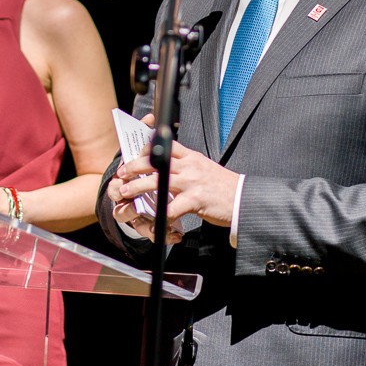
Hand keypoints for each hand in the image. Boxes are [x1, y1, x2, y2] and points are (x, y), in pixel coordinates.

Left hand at [113, 115, 239, 229]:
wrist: (243, 199)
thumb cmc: (223, 186)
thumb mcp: (204, 168)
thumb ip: (187, 166)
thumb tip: (168, 168)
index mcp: (191, 157)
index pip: (165, 144)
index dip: (147, 148)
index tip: (134, 154)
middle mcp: (190, 166)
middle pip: (155, 160)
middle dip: (135, 165)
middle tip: (122, 172)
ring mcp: (192, 182)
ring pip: (158, 180)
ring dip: (138, 186)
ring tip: (126, 191)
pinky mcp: (195, 199)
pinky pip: (172, 207)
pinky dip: (160, 215)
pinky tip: (152, 221)